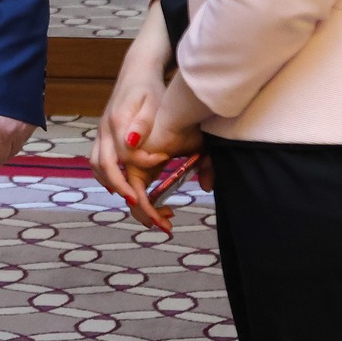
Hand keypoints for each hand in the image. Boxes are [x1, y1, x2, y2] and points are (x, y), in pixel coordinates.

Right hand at [89, 58, 166, 198]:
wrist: (136, 69)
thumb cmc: (148, 87)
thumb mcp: (151, 100)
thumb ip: (142, 122)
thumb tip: (132, 142)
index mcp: (117, 122)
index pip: (125, 154)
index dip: (145, 162)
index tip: (164, 159)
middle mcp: (104, 130)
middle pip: (104, 166)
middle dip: (122, 187)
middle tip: (140, 204)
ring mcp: (101, 133)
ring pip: (97, 165)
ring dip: (111, 184)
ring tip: (132, 199)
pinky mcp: (103, 135)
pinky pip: (98, 160)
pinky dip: (106, 176)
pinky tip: (119, 185)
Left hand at [118, 112, 209, 233]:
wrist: (179, 113)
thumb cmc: (187, 127)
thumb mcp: (200, 151)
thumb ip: (205, 170)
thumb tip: (208, 188)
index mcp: (148, 164)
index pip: (144, 193)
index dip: (153, 211)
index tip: (169, 220)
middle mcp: (137, 166)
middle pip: (136, 201)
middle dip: (150, 218)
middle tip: (166, 227)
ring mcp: (133, 165)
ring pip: (135, 200)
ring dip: (149, 215)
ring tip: (164, 222)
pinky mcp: (133, 164)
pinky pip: (136, 193)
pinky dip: (148, 206)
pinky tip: (163, 211)